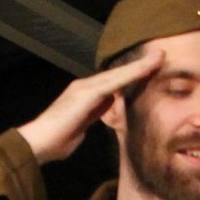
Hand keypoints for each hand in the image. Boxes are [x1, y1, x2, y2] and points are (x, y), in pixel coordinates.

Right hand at [18, 47, 163, 163]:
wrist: (39, 142)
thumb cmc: (57, 142)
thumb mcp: (81, 128)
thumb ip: (93, 117)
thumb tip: (105, 112)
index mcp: (85, 96)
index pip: (113, 84)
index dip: (131, 77)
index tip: (149, 72)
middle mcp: (85, 87)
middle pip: (118, 75)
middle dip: (139, 66)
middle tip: (160, 56)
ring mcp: (85, 88)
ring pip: (118, 74)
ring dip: (140, 66)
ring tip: (159, 58)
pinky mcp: (87, 93)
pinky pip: (114, 81)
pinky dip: (131, 74)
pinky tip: (146, 69)